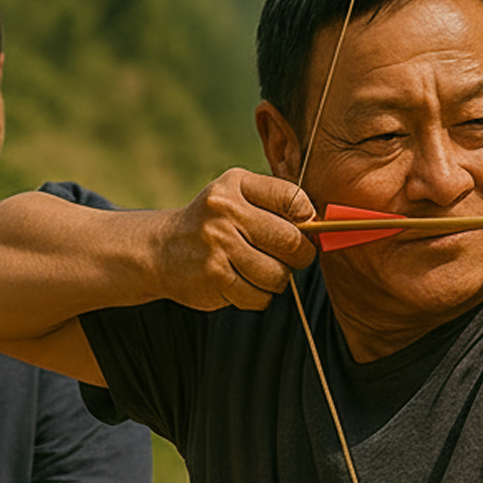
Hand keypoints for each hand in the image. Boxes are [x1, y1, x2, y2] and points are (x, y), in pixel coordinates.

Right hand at [161, 168, 316, 310]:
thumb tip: (321, 227)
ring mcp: (217, 246)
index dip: (309, 218)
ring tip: (260, 270)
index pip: (293, 198)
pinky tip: (242, 282)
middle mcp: (224, 212)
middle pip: (292, 242)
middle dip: (301, 255)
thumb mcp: (237, 195)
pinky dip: (258, 296)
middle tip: (292, 257)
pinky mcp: (213, 278)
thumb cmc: (214, 222)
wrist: (161, 248)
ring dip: (277, 279)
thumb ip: (276, 203)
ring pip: (278, 275)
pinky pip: (259, 296)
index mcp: (235, 185)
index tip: (304, 227)